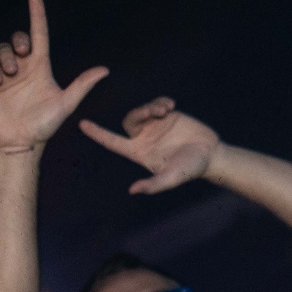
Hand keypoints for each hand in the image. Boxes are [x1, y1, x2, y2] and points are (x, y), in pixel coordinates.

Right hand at [0, 0, 109, 154]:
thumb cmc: (45, 126)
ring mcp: (6, 75)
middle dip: (18, 41)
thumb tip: (105, 70)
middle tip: (23, 55)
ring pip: (1, 50)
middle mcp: (23, 68)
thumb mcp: (65, 104)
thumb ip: (82, 85)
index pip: (39, 35)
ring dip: (5, 58)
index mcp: (41, 68)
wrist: (21, 143)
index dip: (37, 15)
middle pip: (18, 39)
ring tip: (10, 75)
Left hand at [78, 97, 221, 193]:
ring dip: (153, 107)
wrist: (210, 154)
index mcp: (139, 152)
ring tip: (167, 109)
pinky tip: (172, 106)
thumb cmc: (190, 169)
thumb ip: (153, 185)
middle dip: (140, 113)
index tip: (82, 124)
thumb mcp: (171, 178)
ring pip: (142, 110)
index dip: (97, 134)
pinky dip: (161, 101)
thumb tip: (132, 190)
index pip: (112, 142)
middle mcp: (144, 138)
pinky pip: (156, 102)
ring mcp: (155, 125)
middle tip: (158, 112)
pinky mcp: (168, 115)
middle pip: (129, 120)